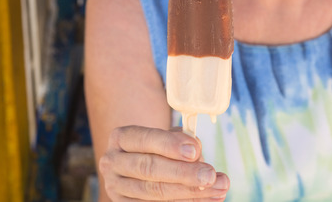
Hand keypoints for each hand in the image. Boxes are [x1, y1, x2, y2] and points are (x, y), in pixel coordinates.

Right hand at [100, 126, 229, 200]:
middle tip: (210, 175)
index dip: (169, 145)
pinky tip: (207, 199)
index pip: (144, 139)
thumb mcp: (165, 137)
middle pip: (148, 168)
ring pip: (154, 192)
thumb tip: (196, 152)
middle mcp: (113, 162)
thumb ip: (180, 140)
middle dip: (183, 173)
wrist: (136, 167)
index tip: (195, 150)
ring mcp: (117, 188)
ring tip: (219, 188)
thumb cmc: (156, 147)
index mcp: (121, 138)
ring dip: (191, 192)